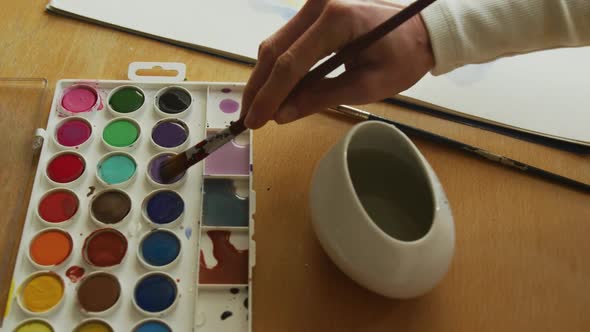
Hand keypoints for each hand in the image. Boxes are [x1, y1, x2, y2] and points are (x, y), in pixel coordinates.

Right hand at [241, 0, 434, 128]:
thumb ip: (323, 97)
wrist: (422, 28)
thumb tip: (283, 115)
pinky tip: (274, 91)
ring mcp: (314, 5)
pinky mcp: (314, 12)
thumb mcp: (369, 85)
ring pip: (275, 45)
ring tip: (259, 109)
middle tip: (249, 119)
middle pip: (274, 50)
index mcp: (336, 20)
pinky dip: (278, 68)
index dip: (270, 96)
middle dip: (259, 88)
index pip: (290, 63)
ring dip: (265, 79)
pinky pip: (287, 41)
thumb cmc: (404, 57)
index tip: (255, 121)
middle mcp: (318, 6)